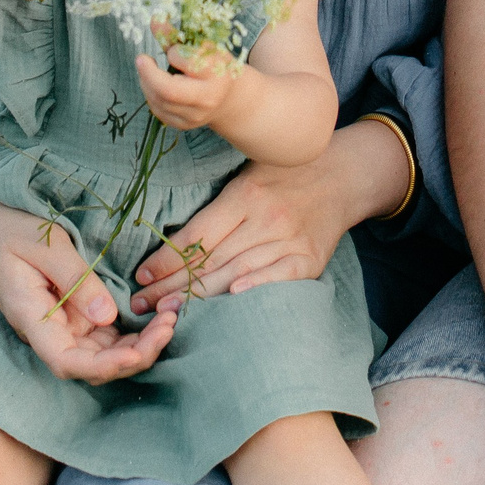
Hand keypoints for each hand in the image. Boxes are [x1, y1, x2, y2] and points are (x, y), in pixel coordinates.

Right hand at [0, 201, 180, 382]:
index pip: (66, 362)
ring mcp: (61, 325)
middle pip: (92, 365)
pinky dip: (133, 331)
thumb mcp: (45, 243)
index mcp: (31, 317)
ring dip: (139, 344)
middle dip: (135, 354)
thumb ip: (75, 278)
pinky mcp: (74, 314)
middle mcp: (47, 331)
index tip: (137, 352)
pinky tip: (158, 316)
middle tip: (170, 323)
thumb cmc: (10, 227)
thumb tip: (108, 316)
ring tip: (171, 317)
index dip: (104, 366)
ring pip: (104, 353)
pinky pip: (105, 335)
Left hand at [127, 148, 364, 312]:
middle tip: (141, 306)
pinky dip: (255, 288)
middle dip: (171, 285)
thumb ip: (216, 201)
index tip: (141, 276)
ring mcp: (289, 239)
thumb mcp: (247, 171)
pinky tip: (231, 301)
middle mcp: (266, 218)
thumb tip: (170, 234)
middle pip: (211, 259)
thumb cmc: (284, 174)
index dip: (166, 258)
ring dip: (200, 297)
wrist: (343, 175)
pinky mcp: (310, 258)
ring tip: (168, 312)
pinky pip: (278, 277)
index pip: (197, 234)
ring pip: (237, 272)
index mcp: (244, 195)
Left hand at [134, 44, 245, 131]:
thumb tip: (154, 19)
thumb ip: (177, 36)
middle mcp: (207, 100)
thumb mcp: (203, 47)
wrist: (229, 98)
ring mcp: (195, 117)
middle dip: (148, 73)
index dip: (174, 52)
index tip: (173, 49)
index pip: (186, 62)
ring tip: (149, 69)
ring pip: (157, 101)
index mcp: (217, 75)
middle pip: (167, 90)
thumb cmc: (215, 65)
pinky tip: (154, 84)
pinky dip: (151, 94)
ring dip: (146, 81)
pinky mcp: (183, 125)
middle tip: (141, 59)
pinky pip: (157, 110)